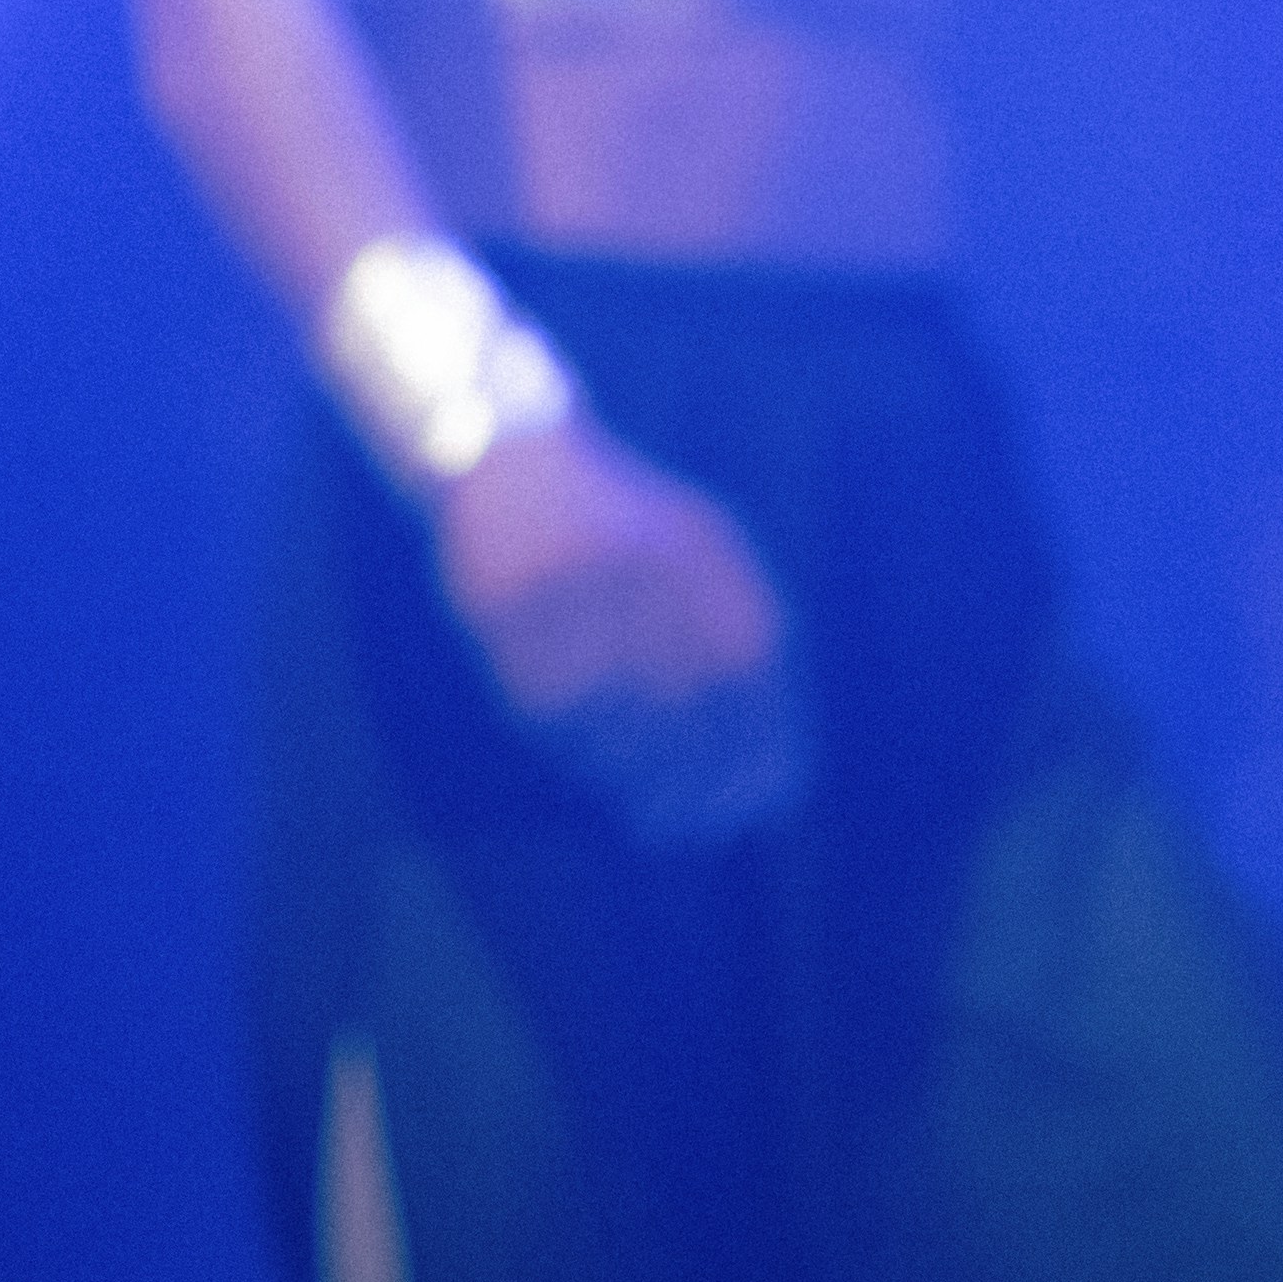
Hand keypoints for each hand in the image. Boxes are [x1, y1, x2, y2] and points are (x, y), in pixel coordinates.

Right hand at [436, 419, 805, 845]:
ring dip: (642, 773)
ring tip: (661, 808)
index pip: (750, 664)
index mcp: (699, 548)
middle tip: (711, 822)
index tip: (771, 795)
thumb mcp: (700, 549)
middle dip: (704, 773)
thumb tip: (777, 748)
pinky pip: (550, 703)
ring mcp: (569, 583)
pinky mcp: (505, 605)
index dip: (765, 737)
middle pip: (686, 697)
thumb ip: (744, 629)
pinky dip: (582, 747)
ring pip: (615, 711)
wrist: (513, 459)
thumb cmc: (625, 522)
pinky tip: (603, 767)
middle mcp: (638, 563)